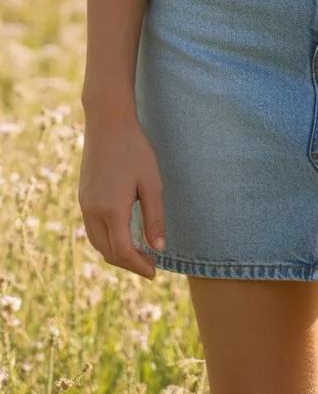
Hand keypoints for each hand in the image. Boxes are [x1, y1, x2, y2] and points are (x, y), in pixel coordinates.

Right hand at [78, 108, 164, 280]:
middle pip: (107, 252)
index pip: (122, 252)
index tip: (154, 271)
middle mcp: (93, 211)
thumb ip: (154, 217)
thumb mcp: (152, 182)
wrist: (107, 122)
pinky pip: (92, 229)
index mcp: (112, 210)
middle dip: (128, 263)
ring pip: (97, 242)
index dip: (138, 266)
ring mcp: (84, 203)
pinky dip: (107, 239)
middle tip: (150, 263)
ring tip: (138, 253)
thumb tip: (158, 247)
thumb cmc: (135, 149)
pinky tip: (122, 234)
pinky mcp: (83, 196)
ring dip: (116, 253)